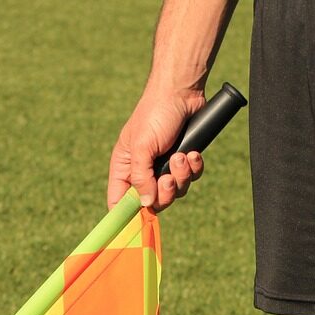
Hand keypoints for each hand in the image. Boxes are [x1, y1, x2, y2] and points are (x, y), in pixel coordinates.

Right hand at [107, 87, 206, 210]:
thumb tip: (146, 204)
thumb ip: (141, 177)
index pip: (119, 201)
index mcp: (125, 167)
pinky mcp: (184, 160)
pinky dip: (194, 168)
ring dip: (181, 176)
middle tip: (168, 178)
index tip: (139, 221)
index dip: (127, 215)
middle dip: (165, 193)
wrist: (182, 92)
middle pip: (153, 202)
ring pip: (175, 191)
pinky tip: (193, 153)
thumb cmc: (155, 114)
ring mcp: (164, 166)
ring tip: (182, 156)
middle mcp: (143, 170)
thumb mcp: (142, 147)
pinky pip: (190, 178)